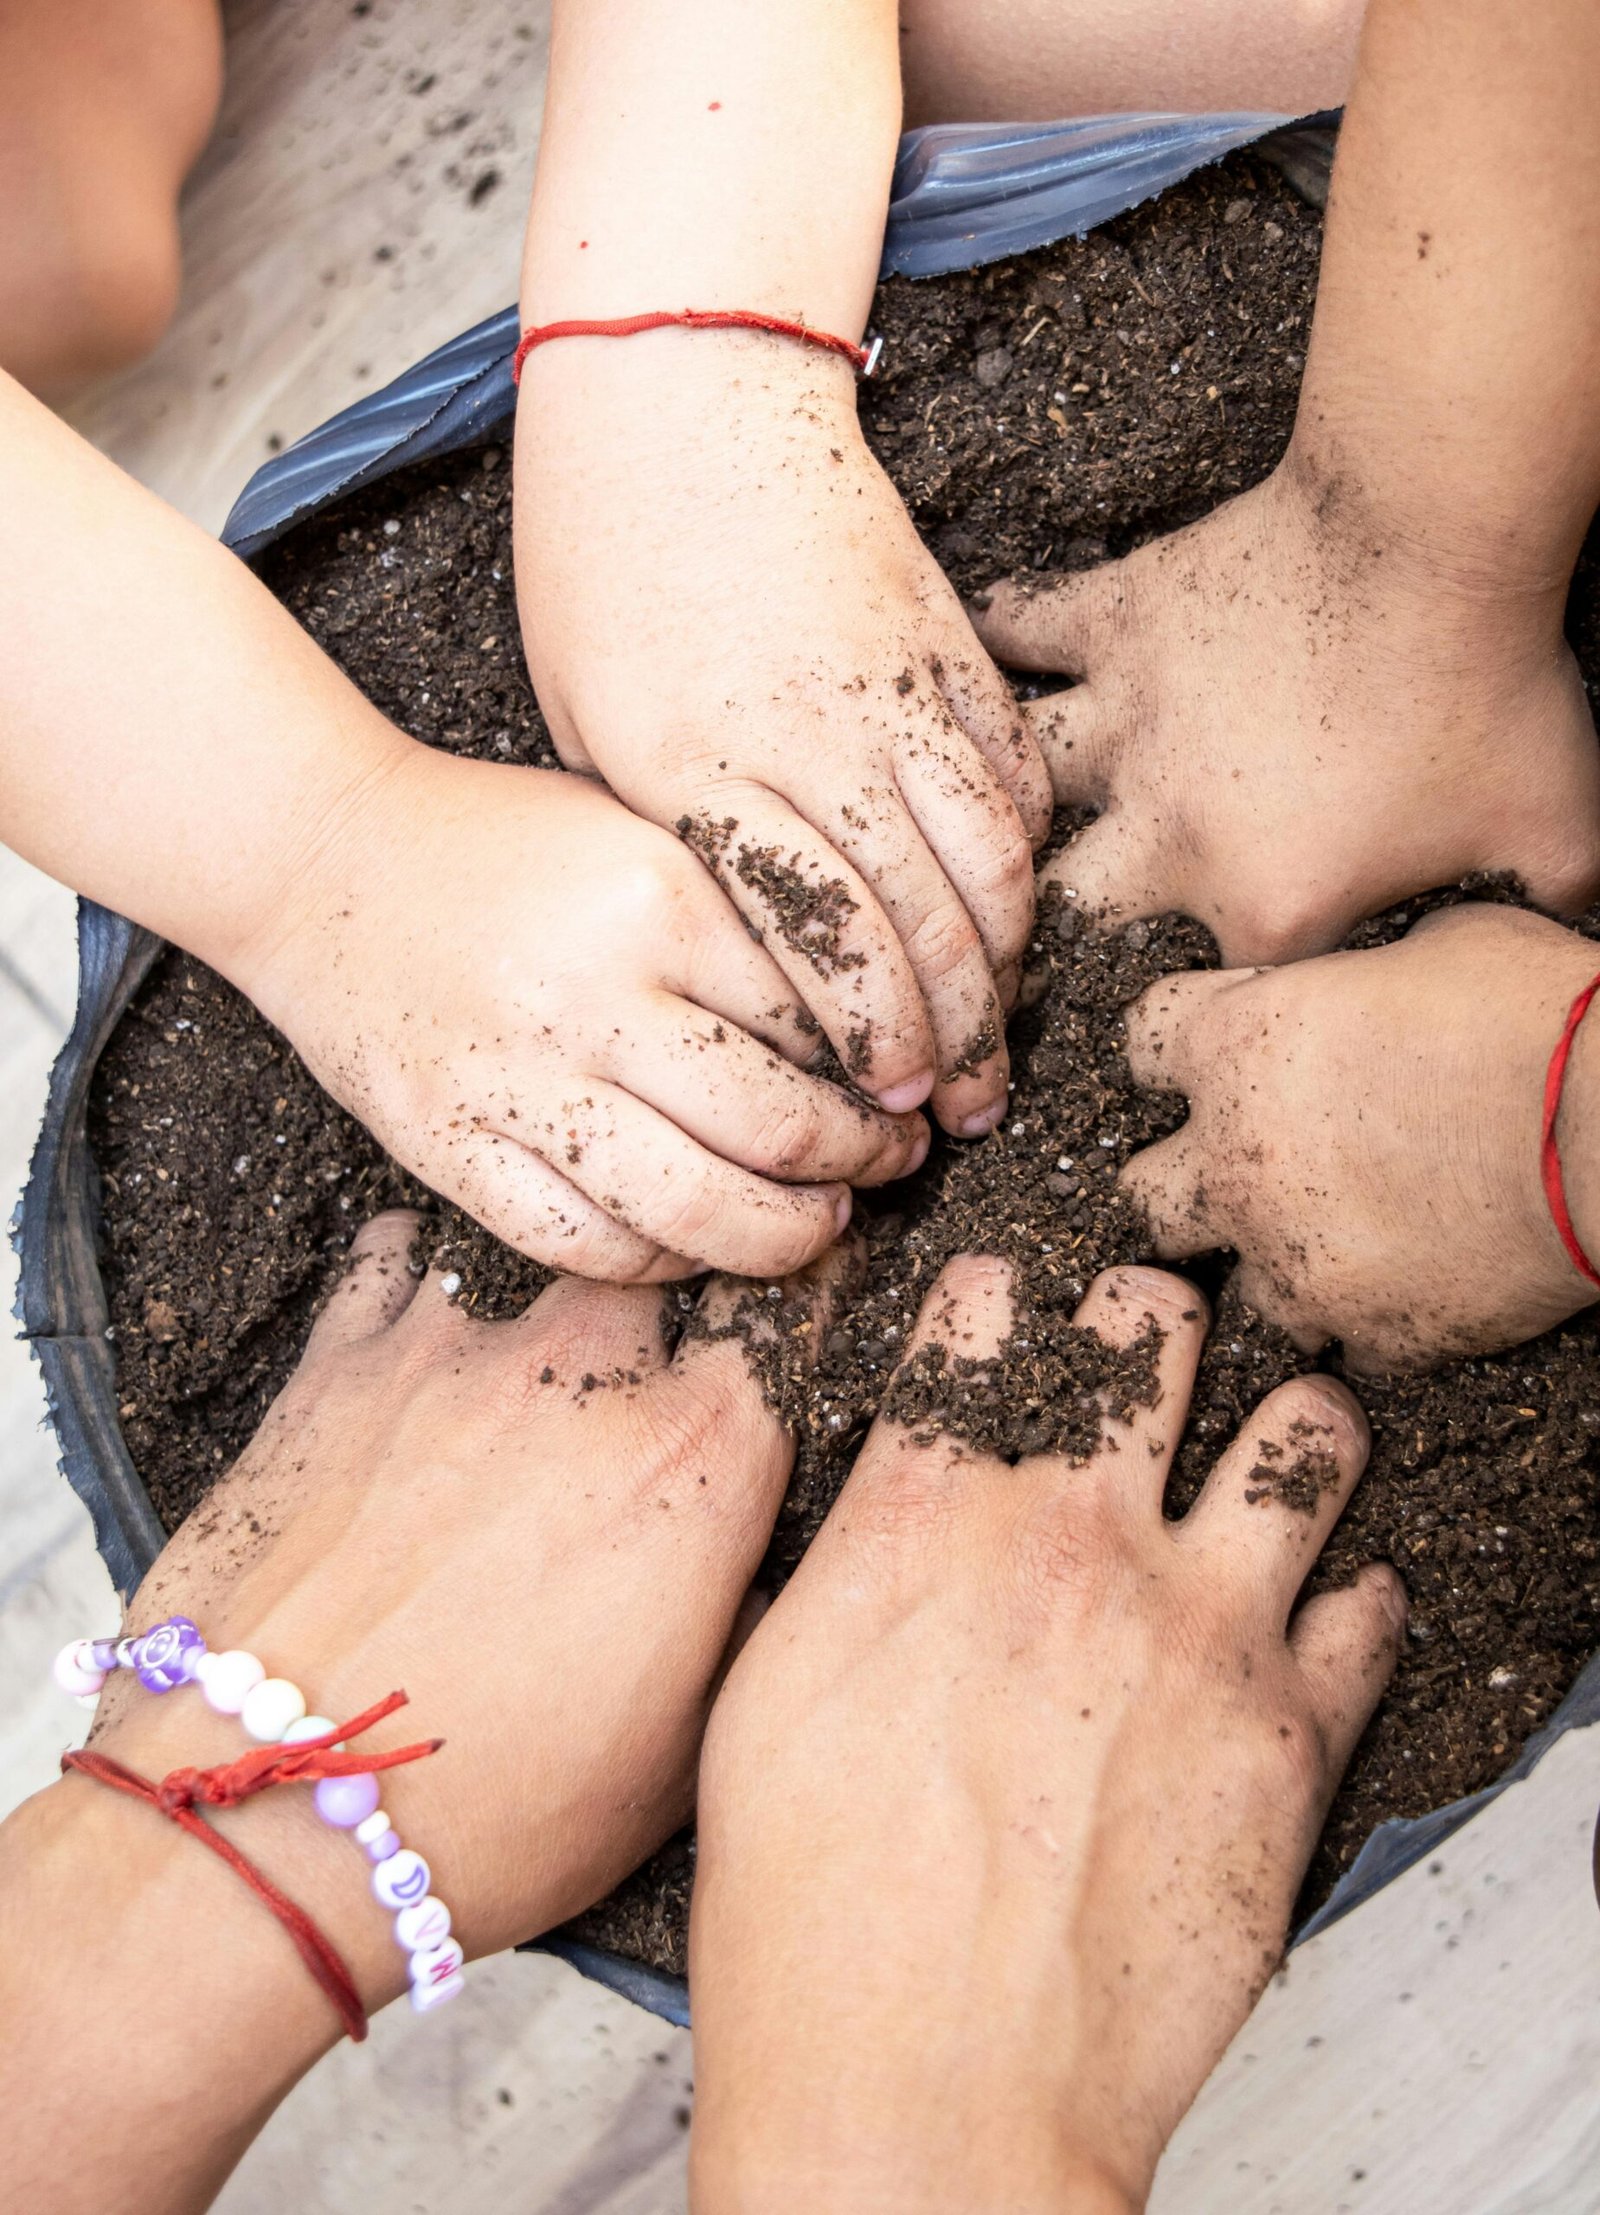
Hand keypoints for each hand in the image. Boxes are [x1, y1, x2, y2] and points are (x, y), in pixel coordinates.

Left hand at [4, 1213, 855, 2212]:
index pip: (795, 1313)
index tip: (797, 1321)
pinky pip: (389, 1264)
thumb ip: (749, 1619)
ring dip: (549, 1303)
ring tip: (533, 1363)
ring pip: (536, 1258)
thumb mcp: (687, 1754)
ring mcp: (454, 1354)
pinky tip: (418, 1319)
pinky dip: (412, 1276)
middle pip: (669, 1266)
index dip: (804, 1306)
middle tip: (655, 1367)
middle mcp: (587, 1374)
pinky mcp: (337, 1368)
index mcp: (700, 1459)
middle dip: (676, 1304)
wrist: (269, 1820)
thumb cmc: (491, 1812)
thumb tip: (760, 1562)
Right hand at [236, 750, 924, 1280]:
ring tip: (823, 1226)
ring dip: (788, 1236)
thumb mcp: (643, 835)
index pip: (824, 1015)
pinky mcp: (451, 1146)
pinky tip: (703, 1242)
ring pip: (696, 1207)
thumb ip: (748, 918)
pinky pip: (587, 1242)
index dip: (894, 1070)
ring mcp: (514, 1081)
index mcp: (657, 897)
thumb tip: (879, 1034)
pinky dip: (665, 1261)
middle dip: (864, 1163)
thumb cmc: (508, 845)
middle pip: (781, 1125)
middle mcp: (591, 993)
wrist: (320, 859)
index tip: (919, 1090)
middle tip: (892, 1163)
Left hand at [515, 332, 1051, 1136]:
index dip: (869, 1035)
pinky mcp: (947, 642)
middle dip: (955, 1030)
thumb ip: (683, 841)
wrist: (680, 391)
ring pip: (992, 852)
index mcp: (708, 765)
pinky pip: (1016, 768)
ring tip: (1000, 1028)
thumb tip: (754, 956)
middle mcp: (818, 733)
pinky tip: (1018, 908)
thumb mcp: (597, 727)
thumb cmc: (603, 567)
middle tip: (965, 1106)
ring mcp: (898, 683)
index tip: (885, 1099)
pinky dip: (1028, 850)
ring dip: (1006, 957)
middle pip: (925, 915)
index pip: (822, 938)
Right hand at [690, 1257, 1402, 2212]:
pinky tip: (1320, 1615)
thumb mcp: (768, 1688)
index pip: (992, 1305)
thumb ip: (858, 1554)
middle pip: (1158, 1321)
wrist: (923, 2090)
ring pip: (1306, 1430)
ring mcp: (1199, 1622)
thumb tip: (903, 1495)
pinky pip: (1372, 1602)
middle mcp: (1073, 1533)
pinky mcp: (1292, 1730)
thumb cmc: (813, 1914)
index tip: (1015, 1315)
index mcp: (931, 1509)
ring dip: (1293, 1427)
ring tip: (1276, 1452)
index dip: (1005, 1297)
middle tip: (1150, 1357)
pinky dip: (1354, 1596)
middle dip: (1155, 1320)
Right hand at [972, 458, 1599, 963]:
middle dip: (1057, 921)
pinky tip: (972, 640)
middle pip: (1069, 911)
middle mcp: (1169, 834)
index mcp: (1263, 909)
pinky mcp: (1116, 625)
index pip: (1204, 988)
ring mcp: (1130, 728)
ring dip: (1009, 795)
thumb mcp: (1553, 827)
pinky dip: (998, 633)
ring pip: (1020, 786)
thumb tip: (1585, 949)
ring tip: (986, 801)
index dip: (1197, 991)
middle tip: (1048, 917)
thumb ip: (1558, 906)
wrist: (1431, 538)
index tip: (1194, 988)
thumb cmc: (1488, 691)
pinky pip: (1024, 630)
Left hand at [1122, 904, 1599, 1369]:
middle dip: (1189, 1182)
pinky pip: (1343, 1340)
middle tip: (1247, 1168)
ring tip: (1345, 1237)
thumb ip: (1357, 975)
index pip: (1143, 1044)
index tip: (1213, 1053)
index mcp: (1235, 1044)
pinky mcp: (1370, 1331)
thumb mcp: (1433, 940)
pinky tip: (1415, 1281)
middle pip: (1144, 1193)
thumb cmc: (1536, 1012)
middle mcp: (1235, 1159)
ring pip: (1238, 1286)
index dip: (1178, 1048)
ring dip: (1279, 1262)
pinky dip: (1369, 1317)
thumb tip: (1368, 984)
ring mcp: (1295, 1258)